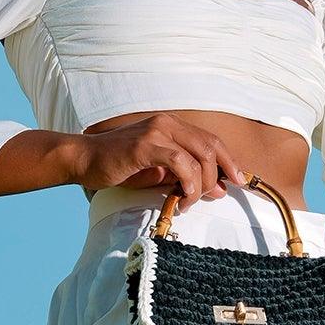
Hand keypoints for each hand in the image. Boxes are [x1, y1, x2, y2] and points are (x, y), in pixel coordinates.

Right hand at [66, 113, 245, 207]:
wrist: (85, 160)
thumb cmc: (120, 166)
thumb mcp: (158, 173)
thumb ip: (186, 177)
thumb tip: (218, 190)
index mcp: (172, 125)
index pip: (211, 141)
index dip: (230, 161)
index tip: (239, 181)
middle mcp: (168, 123)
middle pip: (210, 147)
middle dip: (219, 175)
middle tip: (214, 197)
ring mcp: (156, 132)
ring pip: (198, 156)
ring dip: (201, 184)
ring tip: (188, 201)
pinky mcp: (145, 145)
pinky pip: (179, 162)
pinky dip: (188, 182)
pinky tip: (183, 196)